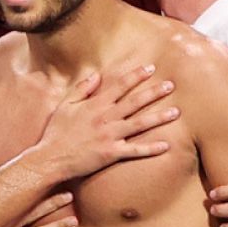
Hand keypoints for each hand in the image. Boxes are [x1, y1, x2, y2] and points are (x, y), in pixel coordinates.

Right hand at [34, 64, 178, 179]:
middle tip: (171, 85)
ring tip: (176, 112)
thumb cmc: (56, 132)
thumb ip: (82, 89)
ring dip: (159, 117)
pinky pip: (135, 150)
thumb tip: (97, 75)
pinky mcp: (111, 153)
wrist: (51, 158)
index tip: (151, 68)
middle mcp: (106, 118)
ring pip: (140, 124)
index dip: (136, 76)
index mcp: (96, 104)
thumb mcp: (65, 105)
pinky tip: (166, 145)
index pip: (120, 86)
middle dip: (154, 92)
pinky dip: (151, 148)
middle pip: (135, 102)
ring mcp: (110, 136)